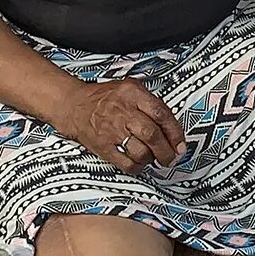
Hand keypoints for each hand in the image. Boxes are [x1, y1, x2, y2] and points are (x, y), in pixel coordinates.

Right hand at [57, 78, 186, 172]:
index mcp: (132, 93)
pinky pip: (126, 164)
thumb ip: (151, 103)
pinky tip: (139, 163)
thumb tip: (173, 128)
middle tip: (171, 157)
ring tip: (153, 158)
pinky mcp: (103, 147)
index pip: (161, 113)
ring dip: (152, 159)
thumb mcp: (129, 88)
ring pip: (141, 151)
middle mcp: (122, 111)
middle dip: (166, 151)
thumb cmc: (105, 98)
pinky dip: (138, 167)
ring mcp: (112, 130)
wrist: (74, 105)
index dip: (175, 132)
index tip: (180, 144)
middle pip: (152, 134)